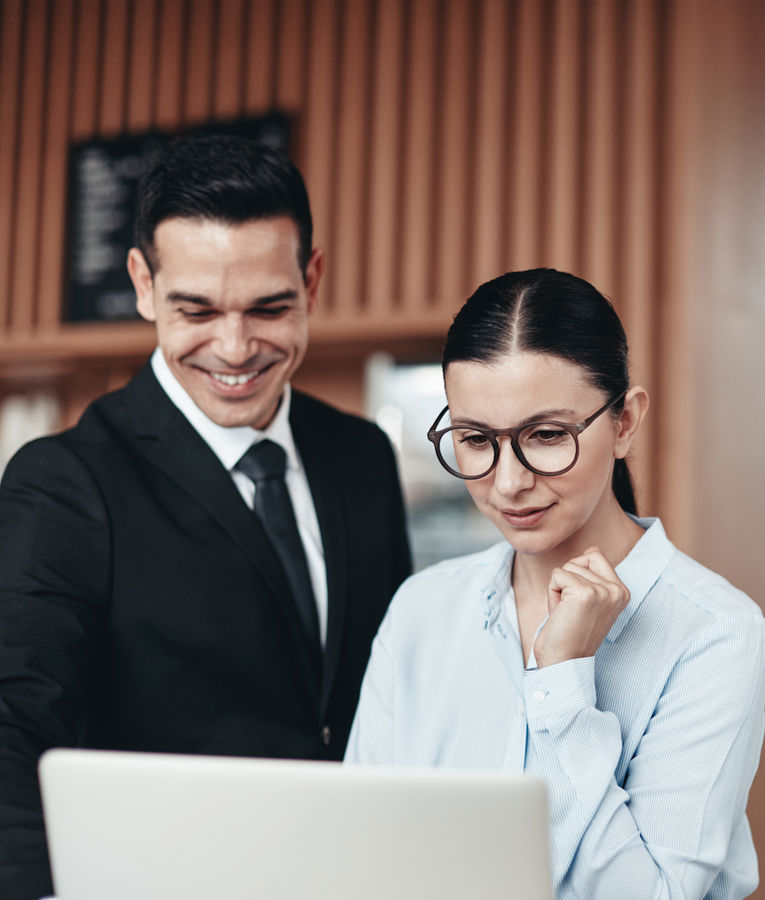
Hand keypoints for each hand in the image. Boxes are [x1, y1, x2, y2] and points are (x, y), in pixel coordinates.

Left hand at [533, 547, 629, 667]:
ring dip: (558, 590)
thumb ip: (593, 577)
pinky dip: (551, 594)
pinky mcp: (585, 593)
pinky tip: (560, 614)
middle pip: (580, 559)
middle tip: (571, 610)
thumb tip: (591, 550)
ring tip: (566, 614)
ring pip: (567, 567)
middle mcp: (617, 590)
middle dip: (567, 581)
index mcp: (621, 591)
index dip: (577, 574)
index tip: (579, 604)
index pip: (595, 555)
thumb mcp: (589, 601)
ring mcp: (603, 591)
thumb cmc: (570, 632)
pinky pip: (557, 575)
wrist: (564, 662)